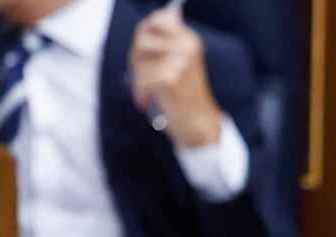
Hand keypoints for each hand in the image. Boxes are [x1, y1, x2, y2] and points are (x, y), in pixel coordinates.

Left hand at [127, 3, 223, 145]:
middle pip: (142, 39)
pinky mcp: (170, 79)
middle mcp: (186, 47)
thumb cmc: (185, 95)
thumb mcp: (181, 61)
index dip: (143, 32)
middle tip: (139, 77)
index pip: (158, 20)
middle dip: (135, 59)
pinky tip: (146, 102)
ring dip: (137, 79)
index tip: (142, 52)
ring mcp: (179, 62)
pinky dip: (140, 93)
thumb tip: (172, 9)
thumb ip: (171, 38)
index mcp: (189, 40)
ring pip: (140, 60)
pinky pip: (142, 78)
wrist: (199, 125)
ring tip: (144, 93)